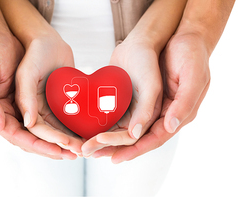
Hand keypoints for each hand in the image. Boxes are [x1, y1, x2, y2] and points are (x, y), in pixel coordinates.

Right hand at [0, 33, 75, 159]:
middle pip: (35, 138)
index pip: (19, 137)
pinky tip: (77, 130)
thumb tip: (8, 126)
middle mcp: (12, 114)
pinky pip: (51, 117)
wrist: (6, 35)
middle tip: (75, 154)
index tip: (58, 152)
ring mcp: (26, 107)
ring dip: (62, 140)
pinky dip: (63, 125)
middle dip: (54, 147)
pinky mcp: (38, 99)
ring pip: (45, 130)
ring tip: (80, 147)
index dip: (39, 146)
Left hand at [95, 33, 209, 162]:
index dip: (135, 150)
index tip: (115, 158)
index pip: (154, 139)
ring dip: (109, 137)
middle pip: (136, 137)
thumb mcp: (192, 77)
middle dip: (115, 147)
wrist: (180, 35)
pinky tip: (93, 125)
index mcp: (176, 114)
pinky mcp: (137, 96)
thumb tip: (168, 128)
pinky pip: (122, 112)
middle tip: (93, 154)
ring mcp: (148, 105)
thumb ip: (182, 104)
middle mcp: (161, 114)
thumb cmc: (191, 54)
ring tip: (88, 145)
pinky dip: (109, 120)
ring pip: (126, 127)